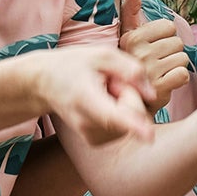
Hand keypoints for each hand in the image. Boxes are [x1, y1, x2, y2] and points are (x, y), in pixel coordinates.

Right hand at [34, 45, 155, 145]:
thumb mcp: (101, 54)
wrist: (44, 82)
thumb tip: (151, 95)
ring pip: (129, 123)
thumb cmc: (74, 64)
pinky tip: (102, 102)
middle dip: (129, 95)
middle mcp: (85, 122)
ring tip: (102, 90)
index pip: (112, 114)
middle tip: (108, 81)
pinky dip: (119, 114)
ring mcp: (89, 135)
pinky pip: (122, 128)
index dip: (132, 125)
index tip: (148, 136)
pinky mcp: (94, 141)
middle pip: (130, 114)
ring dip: (123, 104)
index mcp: (85, 97)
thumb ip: (130, 69)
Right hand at [118, 0, 190, 111]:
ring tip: (161, 73)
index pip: (168, 26)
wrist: (128, 101)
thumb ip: (131, 12)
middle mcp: (138, 53)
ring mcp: (148, 71)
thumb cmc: (131, 67)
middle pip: (178, 42)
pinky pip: (183, 74)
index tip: (152, 48)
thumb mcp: (128, 38)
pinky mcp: (158, 88)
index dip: (165, 37)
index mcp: (132, 38)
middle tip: (157, 64)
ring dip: (176, 66)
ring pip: (183, 58)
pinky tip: (166, 83)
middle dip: (172, 53)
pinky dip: (179, 79)